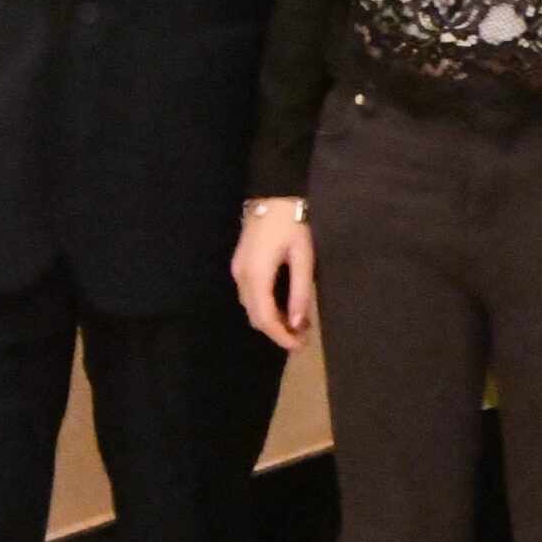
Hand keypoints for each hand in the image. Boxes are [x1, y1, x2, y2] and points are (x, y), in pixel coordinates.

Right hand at [232, 201, 314, 351]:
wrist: (273, 194)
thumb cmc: (292, 223)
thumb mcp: (303, 257)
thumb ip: (300, 292)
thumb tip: (297, 324)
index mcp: (256, 275)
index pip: (265, 318)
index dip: (281, 337)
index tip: (300, 347)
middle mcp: (241, 277)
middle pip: (255, 317)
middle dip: (278, 332)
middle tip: (303, 339)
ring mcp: (238, 270)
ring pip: (251, 308)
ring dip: (272, 320)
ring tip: (298, 325)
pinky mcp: (240, 265)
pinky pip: (251, 296)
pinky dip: (266, 307)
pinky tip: (285, 307)